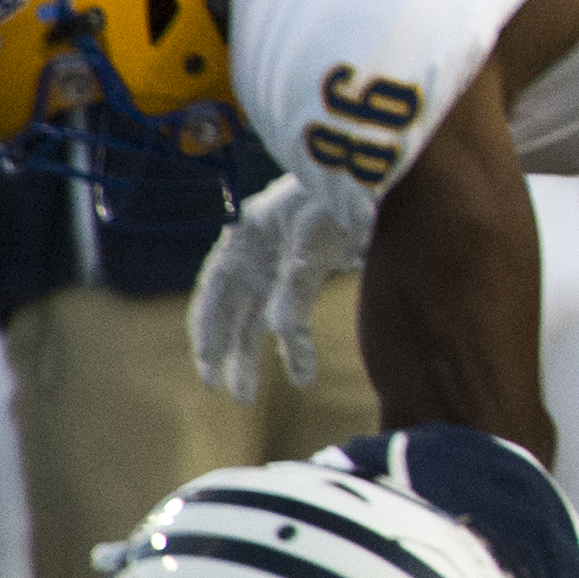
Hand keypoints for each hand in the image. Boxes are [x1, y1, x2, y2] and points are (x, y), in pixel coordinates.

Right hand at [189, 173, 372, 403]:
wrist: (372, 180)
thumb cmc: (335, 200)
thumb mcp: (311, 240)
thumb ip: (293, 284)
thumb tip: (278, 331)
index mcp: (243, 239)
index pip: (213, 292)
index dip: (206, 331)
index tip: (206, 367)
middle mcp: (254, 255)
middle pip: (233, 312)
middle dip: (229, 353)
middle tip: (228, 394)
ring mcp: (279, 265)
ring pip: (259, 319)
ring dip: (255, 357)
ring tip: (248, 397)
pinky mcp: (308, 274)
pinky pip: (293, 316)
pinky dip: (294, 345)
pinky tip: (299, 375)